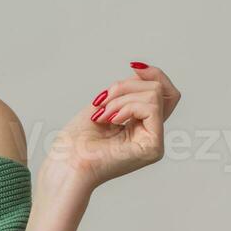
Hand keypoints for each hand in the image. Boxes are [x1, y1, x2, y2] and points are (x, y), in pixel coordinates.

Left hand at [43, 61, 180, 192]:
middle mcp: (151, 134)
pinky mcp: (153, 147)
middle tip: (102, 102)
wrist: (66, 163)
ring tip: (102, 116)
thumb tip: (141, 71)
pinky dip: (127, 106)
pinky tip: (111, 120)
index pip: (163, 92)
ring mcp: (154, 142)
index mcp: (140, 125)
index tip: (132, 67)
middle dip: (127, 85)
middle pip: (160, 89)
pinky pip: (151, 107)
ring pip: (154, 94)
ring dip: (120, 98)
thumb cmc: (76, 141)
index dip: (153, 74)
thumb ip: (126, 90)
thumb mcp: (103, 104)